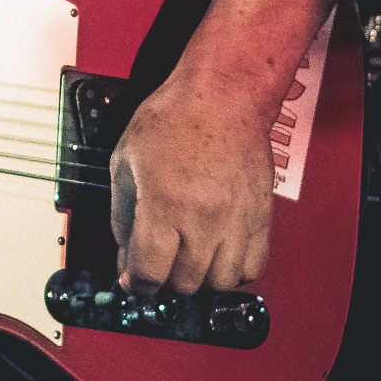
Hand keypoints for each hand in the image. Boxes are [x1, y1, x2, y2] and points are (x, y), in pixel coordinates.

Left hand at [109, 73, 273, 293]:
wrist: (223, 96)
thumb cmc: (173, 117)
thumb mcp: (125, 158)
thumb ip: (121, 212)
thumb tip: (124, 253)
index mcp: (163, 206)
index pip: (148, 273)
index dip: (135, 283)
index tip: (132, 280)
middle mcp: (202, 221)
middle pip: (184, 284)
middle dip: (164, 279)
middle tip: (157, 263)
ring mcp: (235, 223)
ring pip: (218, 283)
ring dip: (198, 278)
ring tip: (186, 257)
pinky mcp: (260, 220)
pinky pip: (251, 268)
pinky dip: (232, 271)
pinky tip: (216, 253)